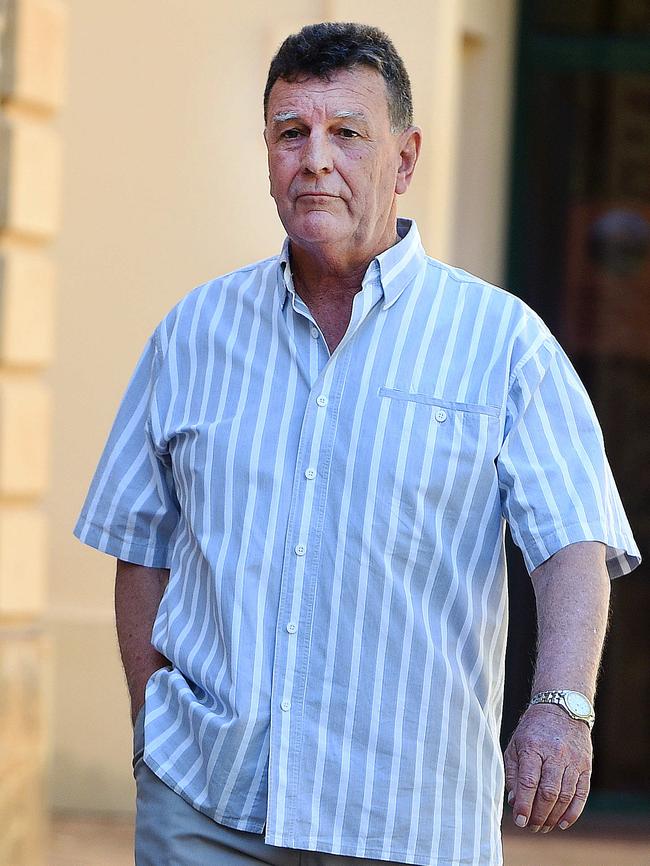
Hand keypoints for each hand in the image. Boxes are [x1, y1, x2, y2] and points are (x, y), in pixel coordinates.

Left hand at [504, 703, 591, 832]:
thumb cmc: (534, 729)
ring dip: (553, 817)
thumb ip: (512, 772)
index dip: (524, 804)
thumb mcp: (515, 744)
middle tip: (531, 827)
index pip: (529, 781)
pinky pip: (581, 794)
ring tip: (543, 827)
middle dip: (539, 815)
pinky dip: (573, 812)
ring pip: (565, 796)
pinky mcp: (585, 765)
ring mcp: (573, 760)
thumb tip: (514, 801)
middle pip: (548, 792)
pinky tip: (562, 823)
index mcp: (533, 746)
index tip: (520, 820)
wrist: (562, 708)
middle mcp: (555, 753)